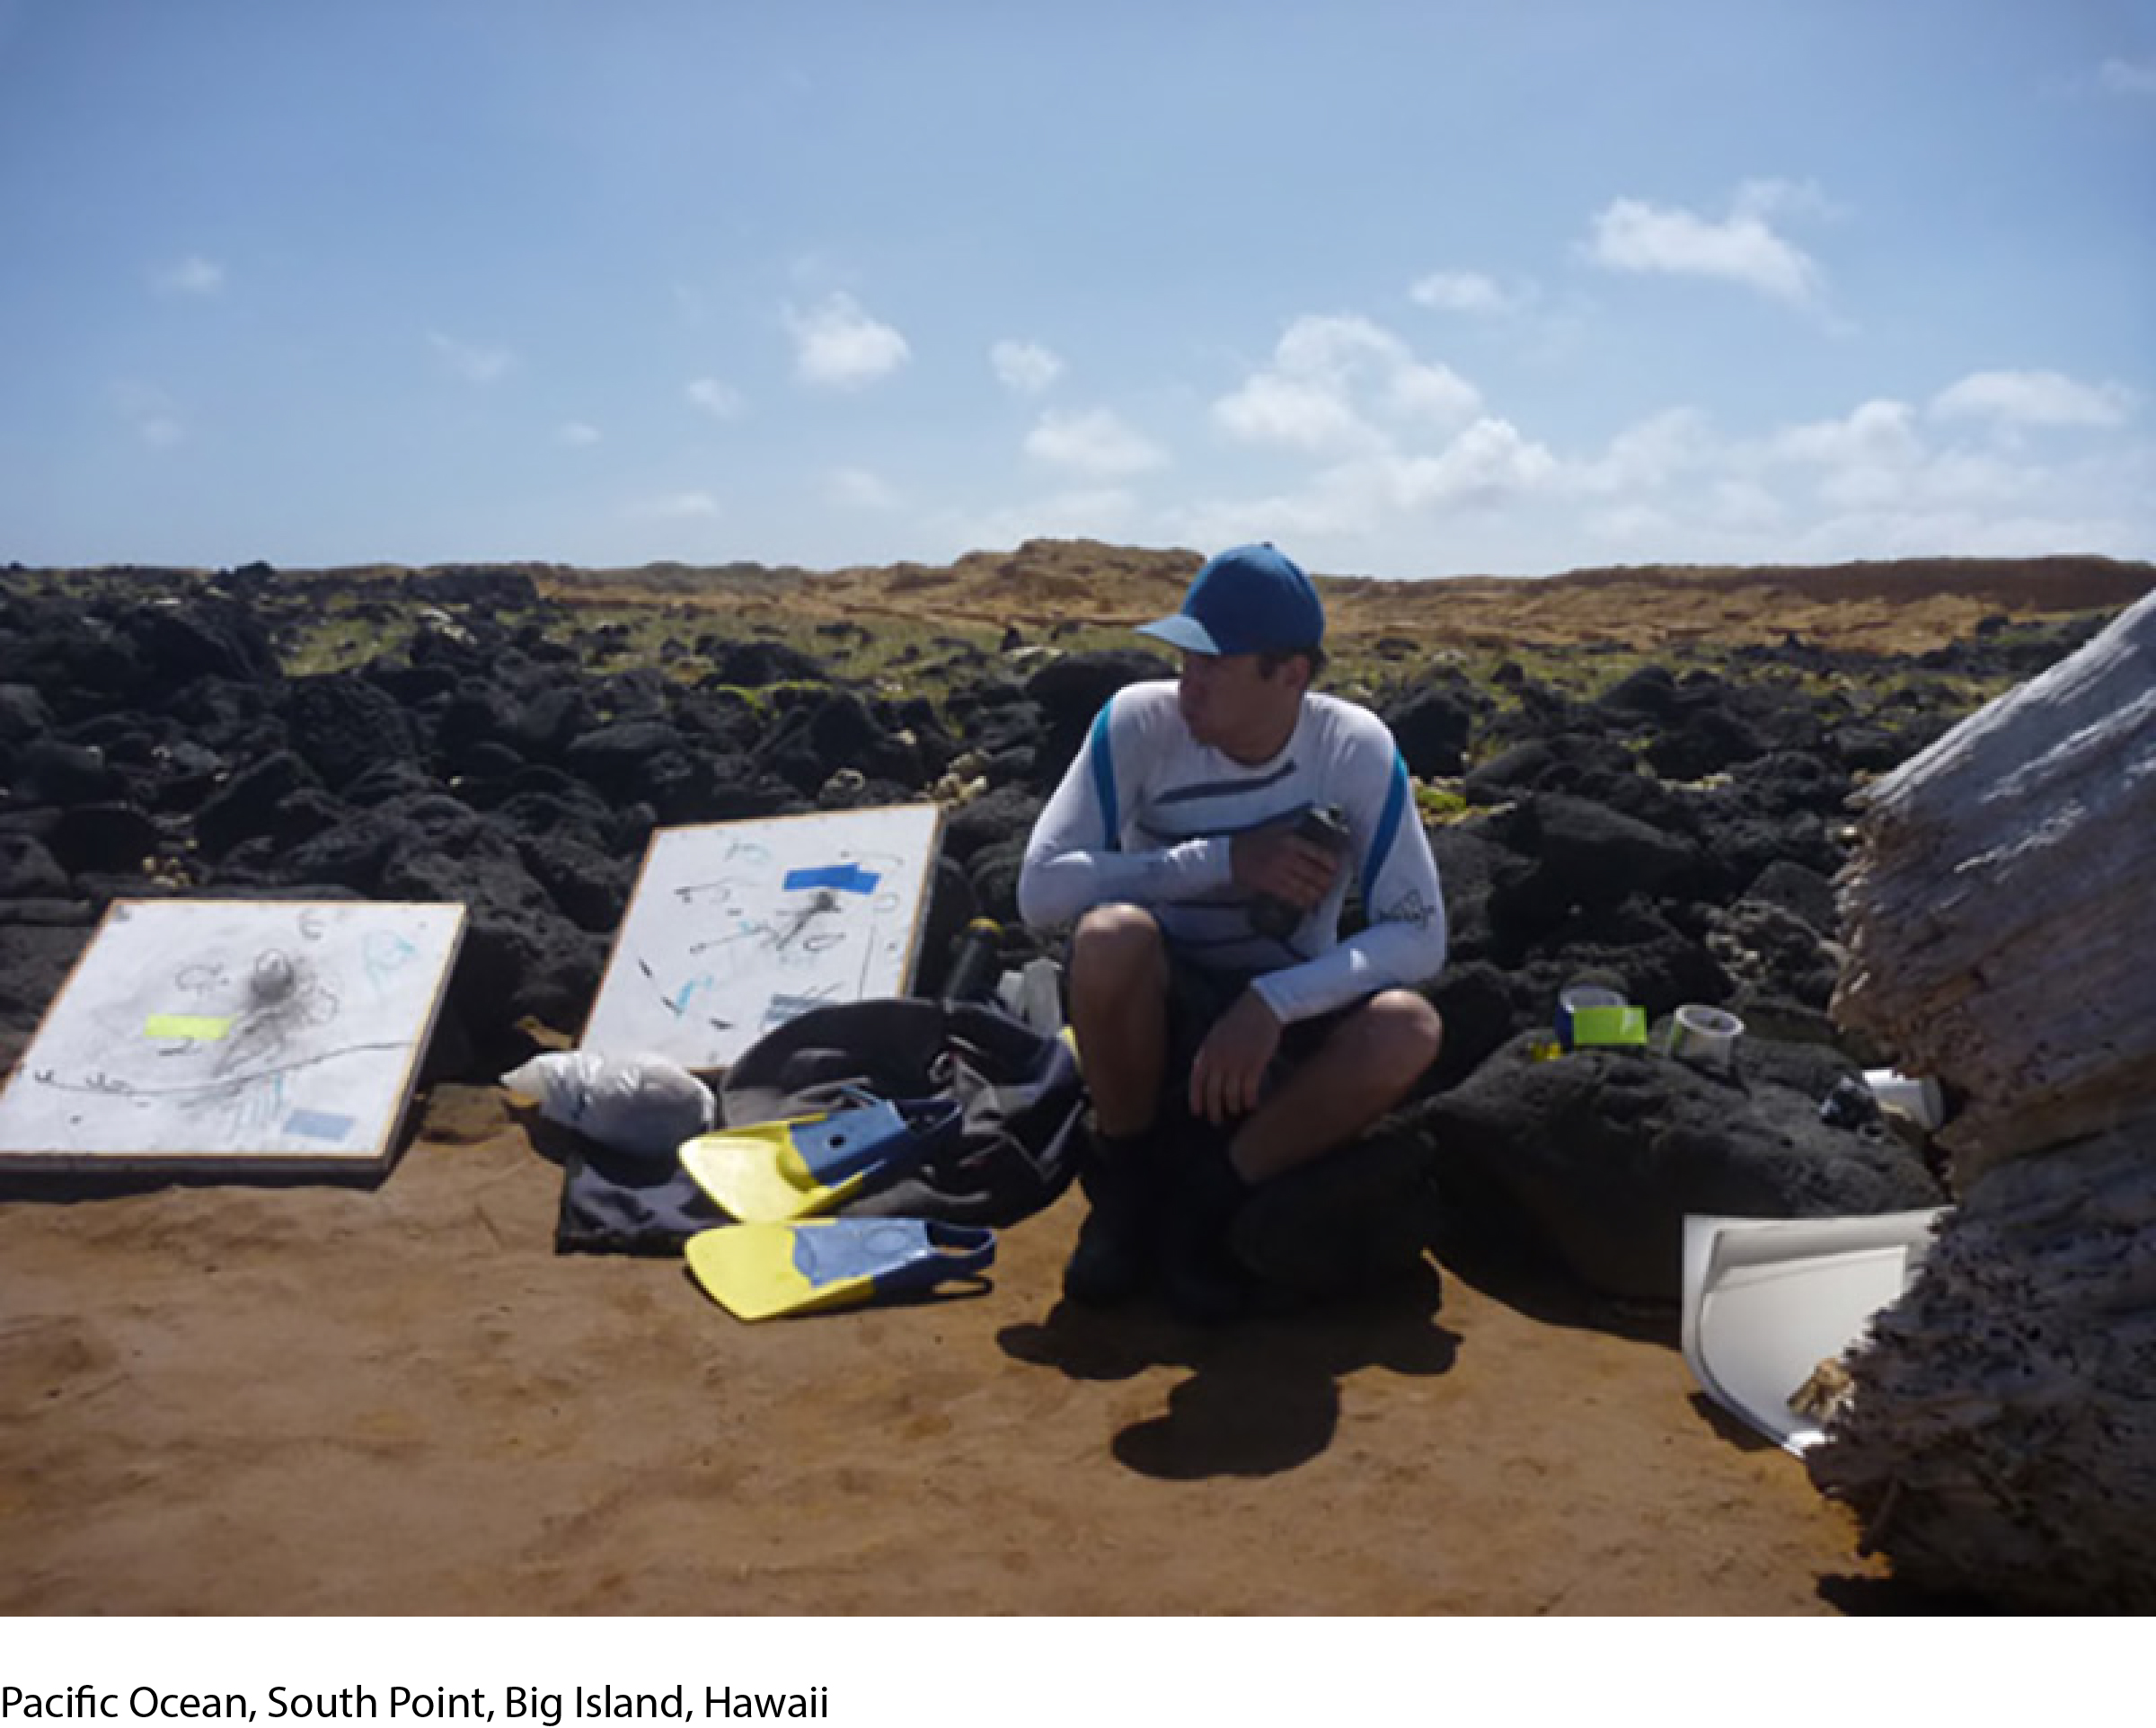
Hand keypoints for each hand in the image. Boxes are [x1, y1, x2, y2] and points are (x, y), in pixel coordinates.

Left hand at [1189, 988, 1282, 1125]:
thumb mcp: (1216, 1034)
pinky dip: (1249, 1101)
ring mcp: (1237, 1061)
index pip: (1197, 1081)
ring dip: (1233, 1107)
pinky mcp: (1254, 1063)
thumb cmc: (1239, 1020)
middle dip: (1214, 1110)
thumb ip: (1210, 1054)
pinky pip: (1249, 1089)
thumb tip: (1204, 1073)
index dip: (1196, 1099)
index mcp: (1207, 1051)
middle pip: (1213, 1093)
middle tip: (1217, 1121)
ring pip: (1231, 1094)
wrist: (1261, 1007)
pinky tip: (1251, 1105)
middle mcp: (1219, 1058)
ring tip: (1235, 1111)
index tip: (1197, 1113)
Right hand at [1230, 820, 1343, 916]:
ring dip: (1317, 894)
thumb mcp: (1277, 829)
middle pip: (1316, 874)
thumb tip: (1318, 844)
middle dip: (1327, 882)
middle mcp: (1287, 857)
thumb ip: (1296, 836)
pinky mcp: (1270, 886)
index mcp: (1291, 841)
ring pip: (1306, 888)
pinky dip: (1303, 901)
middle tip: (1331, 884)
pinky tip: (1309, 902)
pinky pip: (1292, 896)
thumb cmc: (1255, 839)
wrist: (1230, 854)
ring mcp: (1278, 873)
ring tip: (1322, 894)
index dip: (1332, 864)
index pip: (1320, 855)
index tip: (1336, 868)